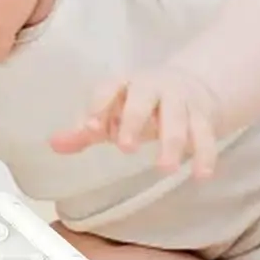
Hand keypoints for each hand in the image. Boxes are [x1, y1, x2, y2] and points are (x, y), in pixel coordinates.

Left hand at [50, 66, 219, 177]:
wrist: (191, 85)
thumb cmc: (139, 105)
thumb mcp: (111, 113)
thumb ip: (84, 132)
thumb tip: (53, 144)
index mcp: (125, 84)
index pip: (108, 89)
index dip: (99, 105)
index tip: (89, 128)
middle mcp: (153, 87)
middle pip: (143, 99)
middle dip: (134, 121)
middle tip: (126, 148)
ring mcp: (180, 100)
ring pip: (178, 119)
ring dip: (172, 143)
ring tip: (165, 169)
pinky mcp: (203, 115)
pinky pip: (206, 134)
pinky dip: (205, 153)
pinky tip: (202, 175)